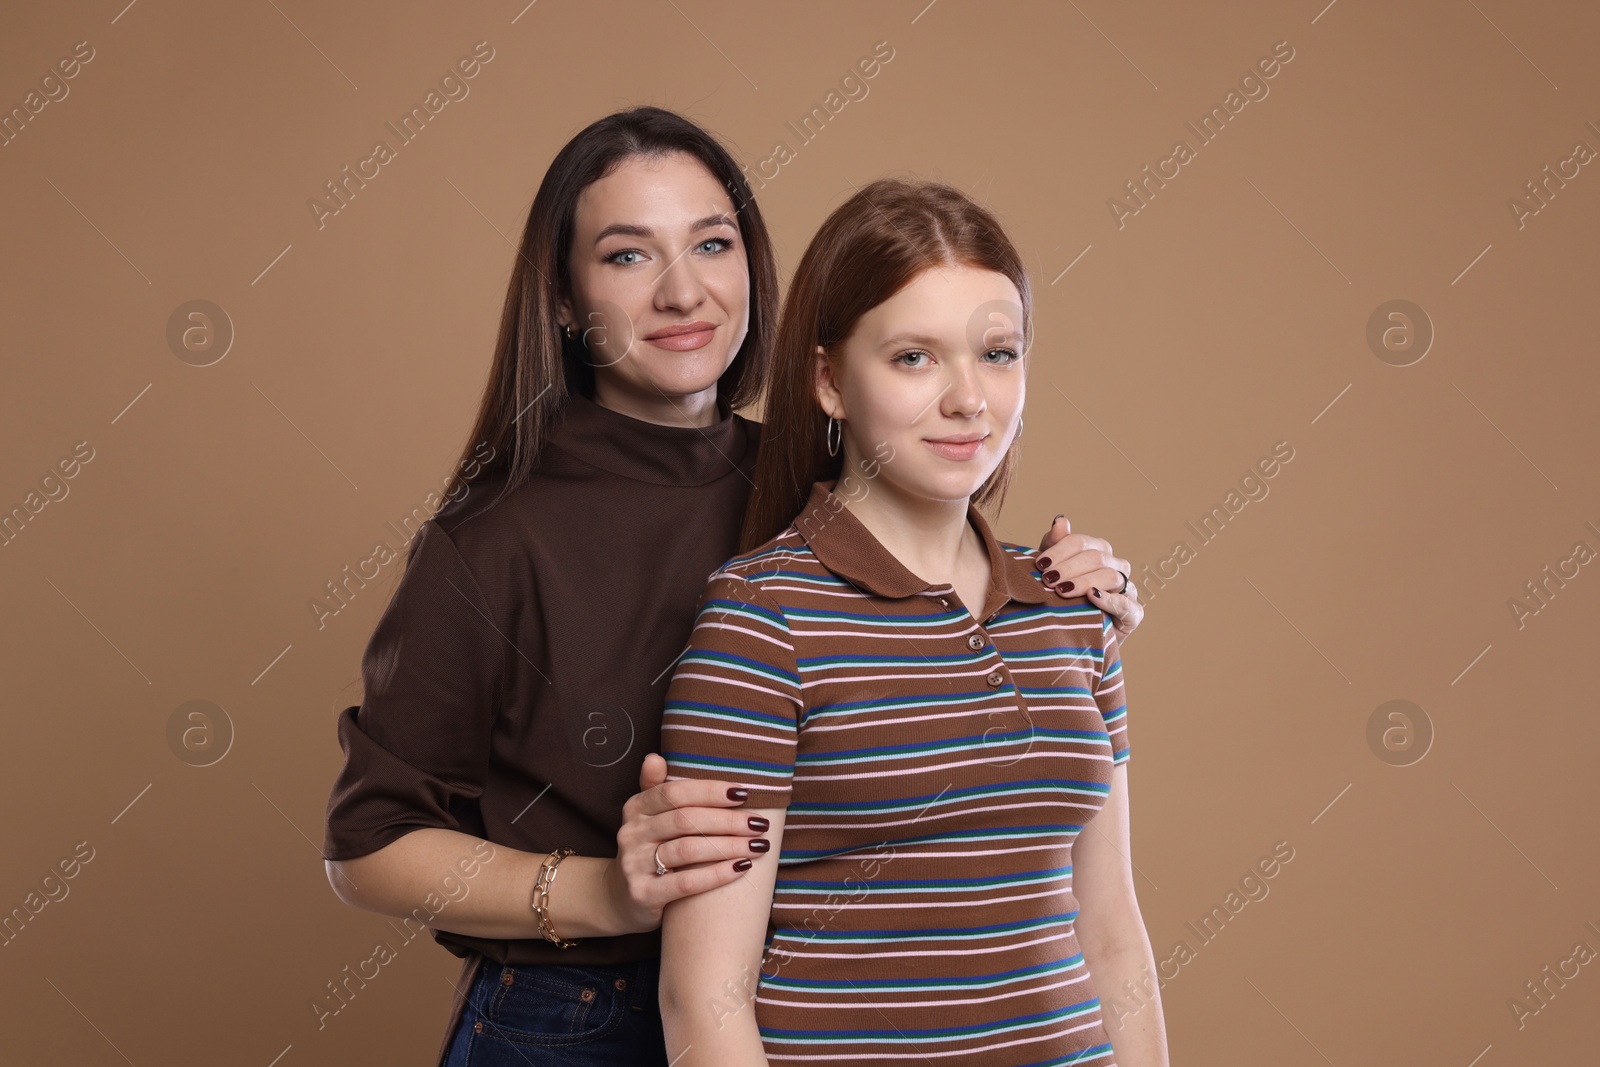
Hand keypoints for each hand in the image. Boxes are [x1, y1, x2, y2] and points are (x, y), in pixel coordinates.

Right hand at [604, 754, 769, 932]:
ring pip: (688, 850)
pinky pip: (685, 883)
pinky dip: (717, 874)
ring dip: (729, 846)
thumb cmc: (648, 850)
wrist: (620, 899)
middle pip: (685, 820)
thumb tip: (655, 757)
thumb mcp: (647, 817)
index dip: (711, 791)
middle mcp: (632, 833)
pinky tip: (741, 868)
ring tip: (758, 846)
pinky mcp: (643, 894)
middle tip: (760, 824)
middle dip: (728, 820)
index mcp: (636, 807)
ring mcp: (634, 865)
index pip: (675, 792)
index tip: (744, 793)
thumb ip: (656, 788)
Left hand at [1037, 515, 1144, 638]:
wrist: (1071, 638)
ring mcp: (1127, 589)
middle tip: (1047, 580)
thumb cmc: (1061, 600)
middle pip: (1096, 557)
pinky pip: (1127, 604)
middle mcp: (1115, 566)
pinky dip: (1110, 600)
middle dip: (1069, 567)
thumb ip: (1054, 546)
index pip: (1081, 542)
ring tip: (1062, 591)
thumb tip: (1061, 520)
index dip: (1060, 550)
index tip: (1040, 563)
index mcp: (1098, 551)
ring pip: (1111, 576)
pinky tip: (1092, 597)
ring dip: (1084, 581)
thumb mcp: (1052, 572)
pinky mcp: (1133, 614)